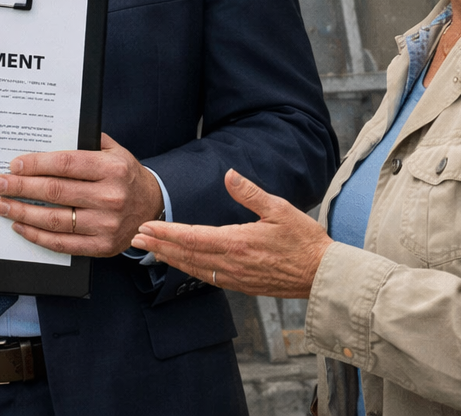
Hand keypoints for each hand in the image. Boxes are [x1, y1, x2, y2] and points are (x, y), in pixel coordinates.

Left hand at [0, 132, 162, 256]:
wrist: (152, 206)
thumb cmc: (125, 175)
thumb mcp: (113, 151)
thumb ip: (85, 142)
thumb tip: (46, 137)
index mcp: (112, 169)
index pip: (65, 164)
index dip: (36, 164)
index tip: (15, 165)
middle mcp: (111, 197)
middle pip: (55, 191)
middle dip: (21, 187)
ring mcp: (107, 224)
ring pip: (54, 219)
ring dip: (22, 212)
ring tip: (3, 205)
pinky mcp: (102, 247)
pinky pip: (62, 243)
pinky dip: (37, 236)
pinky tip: (20, 225)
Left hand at [130, 168, 331, 297]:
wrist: (323, 275)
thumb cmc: (305, 242)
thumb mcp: (280, 209)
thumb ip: (250, 192)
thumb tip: (229, 174)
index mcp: (237, 243)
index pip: (192, 237)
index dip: (166, 233)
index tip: (146, 228)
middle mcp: (232, 264)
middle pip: (186, 255)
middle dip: (159, 246)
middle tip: (136, 239)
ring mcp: (236, 278)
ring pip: (194, 268)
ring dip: (170, 259)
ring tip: (151, 251)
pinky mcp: (242, 286)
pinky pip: (208, 278)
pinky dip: (189, 269)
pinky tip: (182, 264)